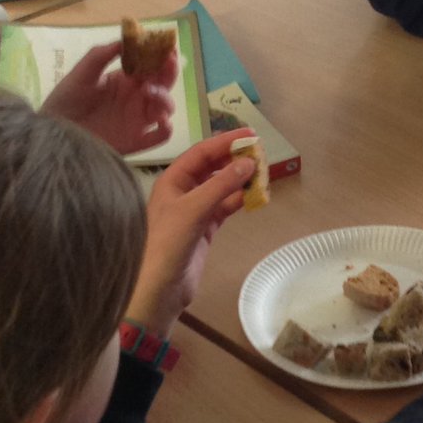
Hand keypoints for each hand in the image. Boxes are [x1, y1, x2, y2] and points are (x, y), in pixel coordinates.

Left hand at [41, 41, 177, 154]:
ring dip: (165, 98)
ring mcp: (138, 121)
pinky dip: (166, 129)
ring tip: (151, 91)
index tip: (167, 46)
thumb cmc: (66, 101)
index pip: (150, 67)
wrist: (53, 132)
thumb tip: (125, 39)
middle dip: (169, 72)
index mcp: (126, 82)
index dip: (161, 56)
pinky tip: (161, 121)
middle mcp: (136, 100)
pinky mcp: (136, 141)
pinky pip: (160, 137)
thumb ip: (100, 56)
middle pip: (163, 85)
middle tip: (169, 62)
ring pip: (165, 109)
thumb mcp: (80, 74)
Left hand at [125, 129, 255, 337]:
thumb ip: (222, 185)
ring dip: (241, 181)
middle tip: (261, 155)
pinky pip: (226, 207)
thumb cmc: (167, 244)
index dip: (225, 141)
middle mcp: (182, 192)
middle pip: (213, 168)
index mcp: (172, 181)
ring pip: (222, 187)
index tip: (251, 135)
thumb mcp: (194, 210)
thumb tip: (249, 163)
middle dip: (235, 160)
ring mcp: (194, 211)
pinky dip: (240, 201)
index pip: (202, 153)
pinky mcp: (204, 229)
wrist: (158, 288)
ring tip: (264, 176)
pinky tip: (256, 197)